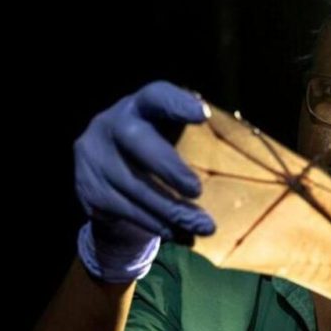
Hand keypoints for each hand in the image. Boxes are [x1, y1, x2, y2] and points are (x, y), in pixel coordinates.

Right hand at [73, 81, 214, 281]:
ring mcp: (94, 158)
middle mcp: (110, 125)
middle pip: (137, 140)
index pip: (156, 96)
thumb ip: (192, 139)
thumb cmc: (156, 153)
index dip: (176, 103)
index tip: (202, 115)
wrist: (107, 179)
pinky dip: (157, 224)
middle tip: (197, 189)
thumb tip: (241, 164)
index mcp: (138, 106)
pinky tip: (179, 234)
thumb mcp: (168, 136)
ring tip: (204, 226)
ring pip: (135, 186)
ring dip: (172, 210)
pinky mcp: (90, 190)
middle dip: (168, 167)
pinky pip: (127, 210)